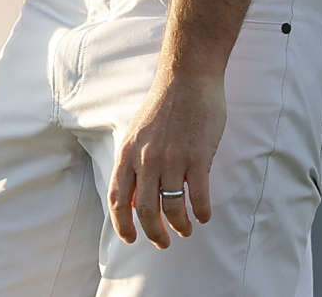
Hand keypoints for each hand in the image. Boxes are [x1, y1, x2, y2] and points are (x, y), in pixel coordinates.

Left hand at [109, 69, 224, 248]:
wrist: (188, 78)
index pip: (118, 200)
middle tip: (163, 243)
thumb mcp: (138, 133)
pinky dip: (201, 213)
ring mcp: (173, 159)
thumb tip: (134, 200)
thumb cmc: (164, 105)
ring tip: (185, 230)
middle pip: (146, 212)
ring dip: (180, 226)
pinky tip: (203, 216)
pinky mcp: (198, 157)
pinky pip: (198, 197)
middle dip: (154, 234)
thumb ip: (134, 164)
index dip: (123, 225)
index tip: (131, 239)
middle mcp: (147, 159)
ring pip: (173, 209)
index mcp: (129, 153)